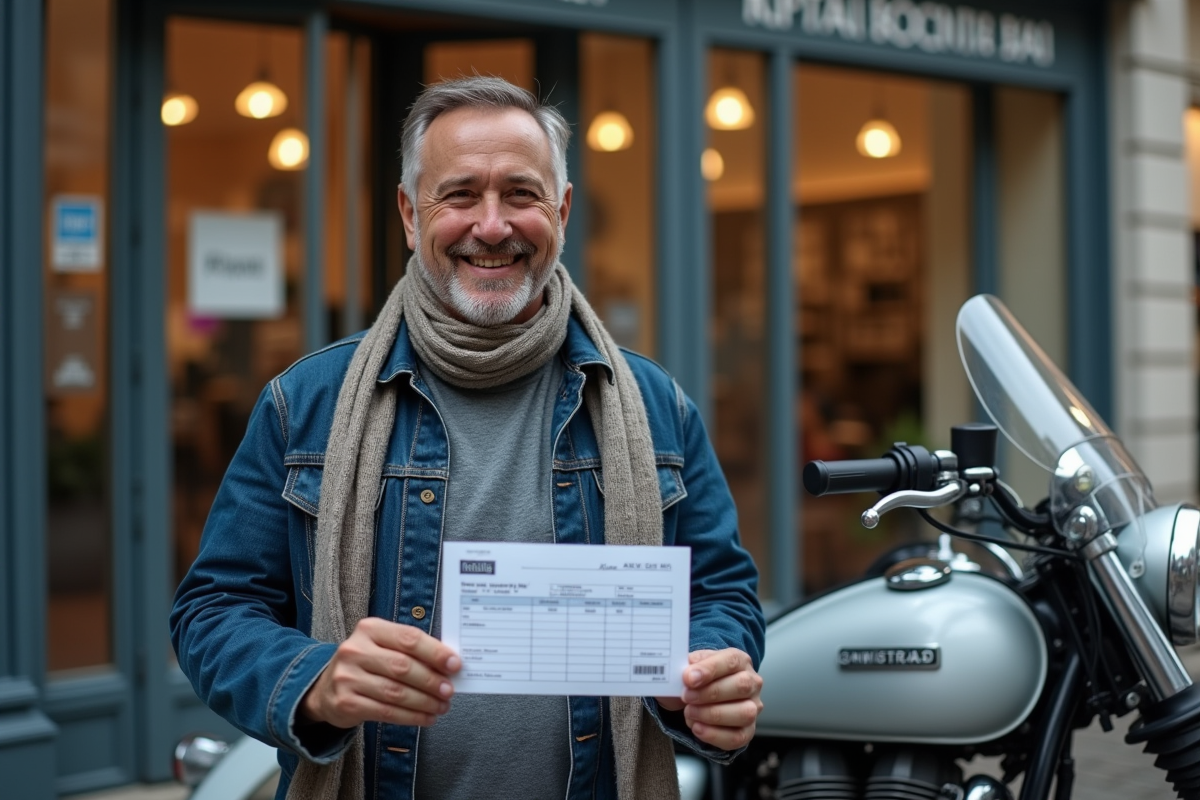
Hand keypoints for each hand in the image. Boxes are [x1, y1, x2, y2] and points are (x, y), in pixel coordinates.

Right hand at [300, 617, 460, 728]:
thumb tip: (448, 664)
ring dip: (424, 702)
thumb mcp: (382, 646)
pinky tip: (426, 718)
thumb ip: (410, 650)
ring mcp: (348, 677)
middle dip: (432, 680)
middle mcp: (355, 650)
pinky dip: (411, 717)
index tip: (455, 664)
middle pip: (403, 666)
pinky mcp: (346, 703)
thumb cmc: (366, 664)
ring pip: (396, 692)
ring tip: (442, 706)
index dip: (435, 652)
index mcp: (369, 629)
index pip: (408, 638)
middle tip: (450, 691)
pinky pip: (386, 712)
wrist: (326, 689)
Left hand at [656, 648, 761, 750]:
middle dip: (710, 693)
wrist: (696, 697)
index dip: (710, 669)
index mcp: (739, 661)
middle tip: (686, 697)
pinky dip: (715, 735)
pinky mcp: (747, 731)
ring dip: (713, 715)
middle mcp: (752, 683)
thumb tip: (687, 671)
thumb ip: (689, 666)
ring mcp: (753, 708)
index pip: (731, 661)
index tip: (688, 678)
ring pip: (744, 713)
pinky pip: (737, 738)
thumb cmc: (697, 679)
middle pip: (741, 686)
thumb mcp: (692, 666)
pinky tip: (697, 728)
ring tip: (690, 712)